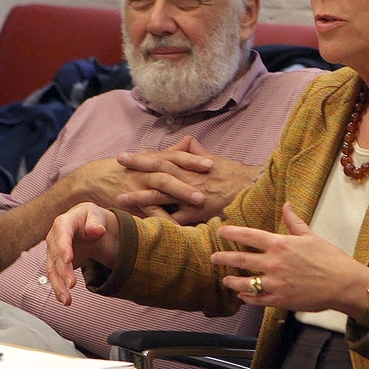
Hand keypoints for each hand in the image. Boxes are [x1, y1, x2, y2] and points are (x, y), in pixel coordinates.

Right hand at [45, 202, 119, 305]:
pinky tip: (65, 300)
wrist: (85, 225)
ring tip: (67, 300)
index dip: (63, 247)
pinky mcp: (55, 264)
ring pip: (52, 271)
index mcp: (63, 223)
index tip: (68, 260)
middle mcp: (54, 238)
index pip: (62, 234)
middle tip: (72, 284)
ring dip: (58, 286)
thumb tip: (97, 230)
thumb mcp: (95, 214)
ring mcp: (53, 252)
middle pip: (56, 256)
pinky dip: (59, 289)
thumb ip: (96, 222)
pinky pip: (55, 278)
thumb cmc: (90, 218)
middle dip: (63, 271)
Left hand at [116, 136, 260, 224]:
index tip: (125, 156)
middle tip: (116, 167)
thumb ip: (197, 152)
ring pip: (161, 196)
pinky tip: (145, 227)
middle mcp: (188, 179)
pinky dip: (161, 223)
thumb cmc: (234, 175)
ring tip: (120, 199)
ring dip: (139, 197)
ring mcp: (191, 196)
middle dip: (136, 169)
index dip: (143, 157)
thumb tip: (187, 141)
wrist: (252, 189)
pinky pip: (176, 220)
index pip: (162, 158)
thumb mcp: (214, 159)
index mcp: (190, 166)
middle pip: (157, 172)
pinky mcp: (198, 213)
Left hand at [210, 202, 368, 316]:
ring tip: (225, 279)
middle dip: (224, 258)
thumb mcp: (311, 236)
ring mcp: (275, 283)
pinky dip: (247, 298)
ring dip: (232, 281)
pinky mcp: (280, 300)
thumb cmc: (329, 258)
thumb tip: (286, 205)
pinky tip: (242, 296)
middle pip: (241, 260)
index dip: (232, 233)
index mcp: (280, 244)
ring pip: (245, 283)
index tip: (221, 231)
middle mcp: (273, 263)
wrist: (343, 283)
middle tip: (213, 257)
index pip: (249, 236)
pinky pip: (257, 300)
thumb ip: (294, 222)